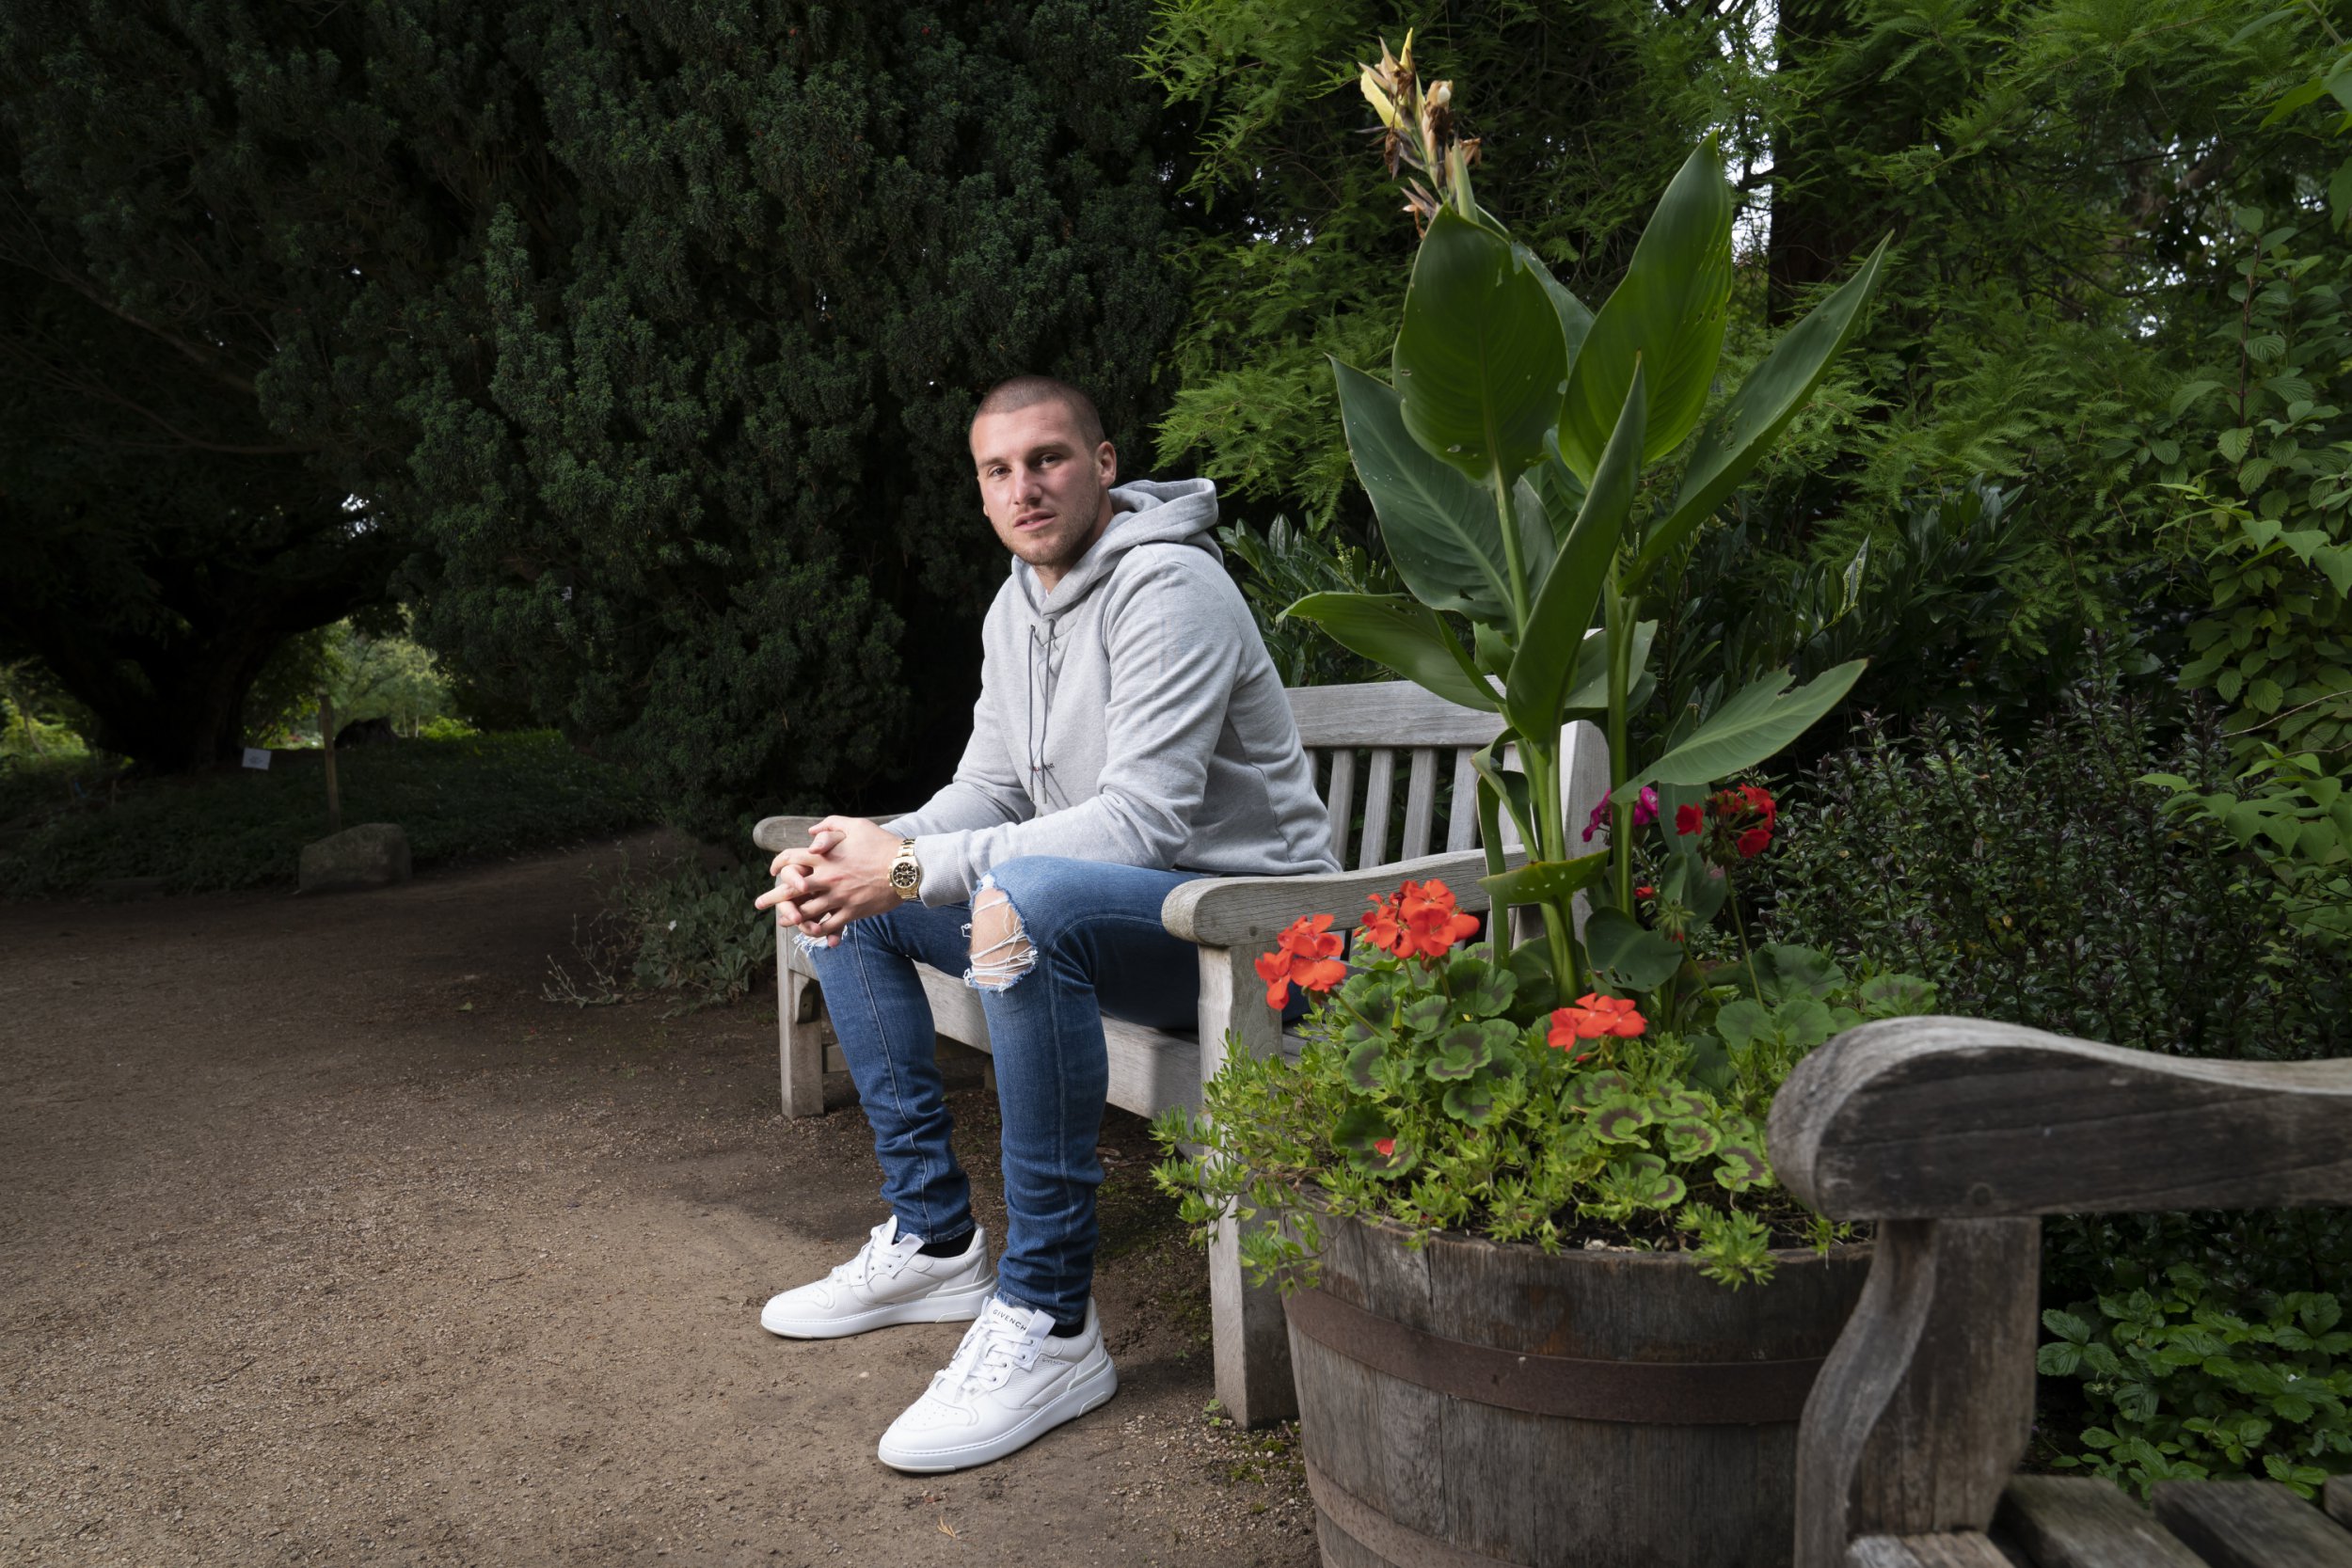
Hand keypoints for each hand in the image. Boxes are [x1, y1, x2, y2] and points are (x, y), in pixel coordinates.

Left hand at [754, 817, 906, 942]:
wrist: (906, 867)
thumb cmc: (882, 844)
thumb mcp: (856, 825)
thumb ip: (831, 825)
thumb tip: (811, 832)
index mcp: (825, 856)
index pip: (791, 858)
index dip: (778, 863)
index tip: (772, 870)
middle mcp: (827, 877)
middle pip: (790, 890)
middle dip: (772, 897)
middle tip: (759, 904)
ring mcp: (838, 897)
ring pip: (806, 911)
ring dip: (791, 917)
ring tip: (782, 922)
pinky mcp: (852, 911)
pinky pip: (828, 925)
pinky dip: (816, 930)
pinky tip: (810, 932)